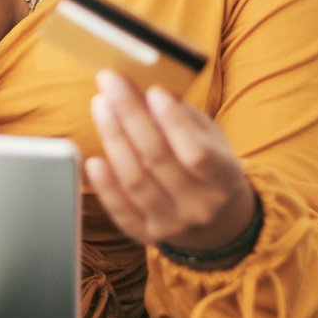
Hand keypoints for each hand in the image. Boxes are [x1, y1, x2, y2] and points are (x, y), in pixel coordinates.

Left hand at [85, 71, 256, 262]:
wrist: (217, 224)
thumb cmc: (210, 167)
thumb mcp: (210, 139)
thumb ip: (181, 115)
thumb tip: (145, 87)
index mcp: (225, 180)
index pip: (197, 153)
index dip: (173, 122)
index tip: (153, 90)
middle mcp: (200, 206)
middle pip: (158, 159)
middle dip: (130, 115)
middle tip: (111, 83)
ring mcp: (172, 224)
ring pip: (135, 181)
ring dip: (113, 139)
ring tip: (101, 105)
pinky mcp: (146, 235)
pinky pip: (121, 212)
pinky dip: (105, 186)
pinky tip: (93, 160)